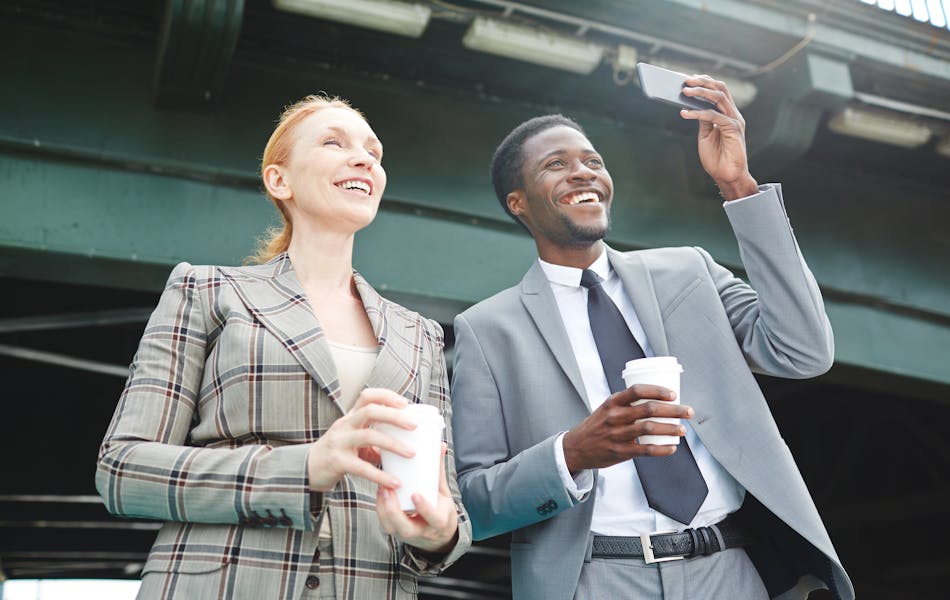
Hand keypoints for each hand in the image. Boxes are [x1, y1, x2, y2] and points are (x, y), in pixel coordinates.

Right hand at [306, 388, 415, 491]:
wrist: (306, 469)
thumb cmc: (336, 452)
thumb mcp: (354, 439)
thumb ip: (375, 437)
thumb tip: (404, 441)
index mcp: (350, 417)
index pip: (368, 396)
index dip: (387, 396)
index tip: (406, 403)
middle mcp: (344, 425)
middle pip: (370, 411)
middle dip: (394, 416)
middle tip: (414, 426)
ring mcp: (339, 442)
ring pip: (368, 436)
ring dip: (393, 444)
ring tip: (411, 453)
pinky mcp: (337, 461)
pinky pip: (362, 467)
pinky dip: (380, 475)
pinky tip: (394, 482)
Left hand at [375, 443, 459, 554]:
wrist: (437, 535)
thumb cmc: (441, 510)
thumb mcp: (444, 493)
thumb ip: (439, 471)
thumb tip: (440, 445)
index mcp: (439, 522)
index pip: (433, 518)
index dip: (424, 508)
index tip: (416, 494)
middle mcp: (422, 532)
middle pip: (405, 528)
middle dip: (394, 510)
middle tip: (389, 489)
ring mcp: (406, 534)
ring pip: (391, 527)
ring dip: (383, 507)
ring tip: (381, 487)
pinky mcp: (395, 531)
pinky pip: (385, 523)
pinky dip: (380, 508)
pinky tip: (379, 492)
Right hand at [562, 384, 693, 473]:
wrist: (577, 447)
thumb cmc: (597, 426)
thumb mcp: (607, 408)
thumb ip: (627, 404)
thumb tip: (658, 401)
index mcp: (612, 402)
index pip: (637, 390)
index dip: (658, 390)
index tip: (673, 394)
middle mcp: (614, 416)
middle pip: (649, 409)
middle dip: (673, 410)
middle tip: (688, 411)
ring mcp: (617, 435)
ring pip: (650, 428)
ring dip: (670, 429)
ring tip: (682, 430)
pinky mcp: (620, 452)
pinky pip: (646, 450)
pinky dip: (662, 449)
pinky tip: (672, 447)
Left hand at [679, 75, 757, 199]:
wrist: (727, 176)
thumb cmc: (717, 158)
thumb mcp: (706, 136)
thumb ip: (703, 120)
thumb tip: (693, 105)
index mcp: (727, 114)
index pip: (719, 91)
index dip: (705, 82)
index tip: (689, 78)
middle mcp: (733, 114)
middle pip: (720, 89)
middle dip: (703, 82)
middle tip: (686, 80)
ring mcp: (735, 120)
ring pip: (718, 98)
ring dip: (700, 93)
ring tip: (684, 92)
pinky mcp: (733, 129)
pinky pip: (714, 116)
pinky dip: (697, 113)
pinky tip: (685, 113)